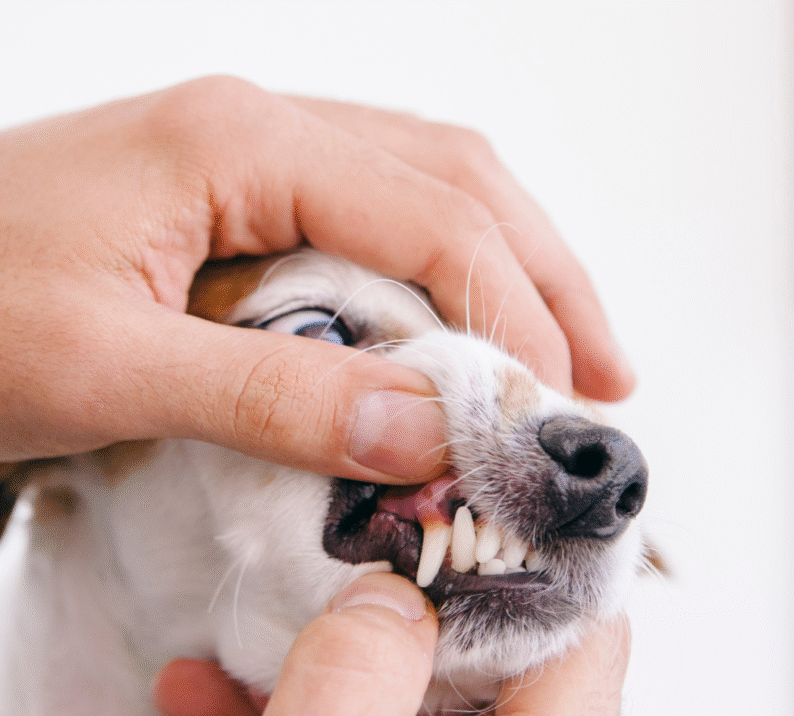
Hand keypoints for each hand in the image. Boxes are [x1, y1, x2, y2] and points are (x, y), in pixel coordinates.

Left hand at [0, 76, 631, 484]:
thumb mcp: (112, 366)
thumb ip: (274, 395)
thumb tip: (427, 431)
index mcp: (240, 142)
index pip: (433, 215)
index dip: (514, 314)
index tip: (551, 407)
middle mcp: (261, 131)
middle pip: (457, 183)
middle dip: (546, 279)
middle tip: (606, 375)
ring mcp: (250, 163)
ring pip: (424, 194)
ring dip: (508, 273)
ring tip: (563, 356)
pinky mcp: (235, 211)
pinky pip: (368, 230)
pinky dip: (436, 285)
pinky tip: (459, 335)